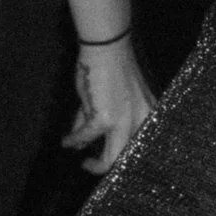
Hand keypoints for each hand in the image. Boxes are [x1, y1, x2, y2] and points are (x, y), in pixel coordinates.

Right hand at [63, 40, 157, 174]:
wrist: (108, 48)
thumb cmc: (111, 69)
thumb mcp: (114, 99)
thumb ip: (101, 121)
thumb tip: (82, 143)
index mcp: (149, 114)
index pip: (142, 147)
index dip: (126, 159)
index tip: (108, 162)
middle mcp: (142, 121)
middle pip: (127, 159)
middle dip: (108, 167)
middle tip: (92, 166)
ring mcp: (124, 122)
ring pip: (110, 160)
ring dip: (94, 164)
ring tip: (83, 161)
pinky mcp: (104, 119)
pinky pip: (84, 137)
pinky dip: (73, 139)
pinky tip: (65, 140)